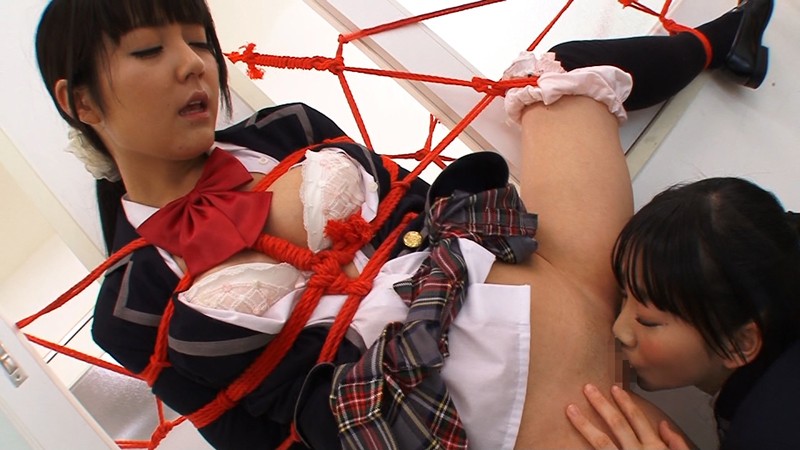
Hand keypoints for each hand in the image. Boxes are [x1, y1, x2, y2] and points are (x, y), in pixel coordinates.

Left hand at [565, 384, 689, 449]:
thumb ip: (676, 443)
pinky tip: (568, 445)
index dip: (625, 402)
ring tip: (570, 409)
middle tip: (587, 388)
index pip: (637, 420)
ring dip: (585, 424)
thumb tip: (663, 424)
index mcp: (655, 448)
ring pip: (602, 442)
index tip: (613, 388)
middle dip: (601, 405)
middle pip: (617, 425)